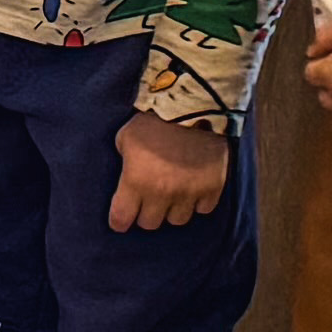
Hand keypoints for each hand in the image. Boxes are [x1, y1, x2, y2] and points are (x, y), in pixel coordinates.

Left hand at [109, 113, 232, 233]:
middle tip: (146, 203)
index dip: (119, 221)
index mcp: (136, 181)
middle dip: (145, 214)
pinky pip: (203, 209)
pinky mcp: (212, 189)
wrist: (194, 108)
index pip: (122, 218)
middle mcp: (162, 193)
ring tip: (171, 196)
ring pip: (177, 220)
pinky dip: (197, 203)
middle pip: (150, 223)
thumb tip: (127, 177)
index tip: (120, 220)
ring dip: (171, 210)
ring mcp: (189, 192)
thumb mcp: (125, 138)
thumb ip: (125, 163)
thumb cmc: (154, 120)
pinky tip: (192, 190)